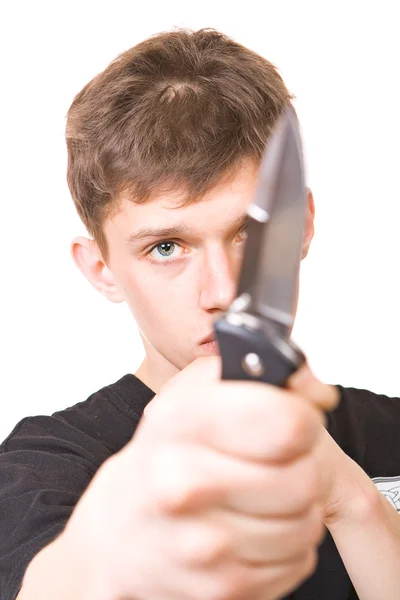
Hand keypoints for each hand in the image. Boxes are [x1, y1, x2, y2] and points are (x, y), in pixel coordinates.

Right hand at [63, 356, 337, 599]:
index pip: (287, 422)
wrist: (118, 532)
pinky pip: (299, 561)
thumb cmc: (164, 457)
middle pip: (306, 477)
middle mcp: (184, 484)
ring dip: (299, 510)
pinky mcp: (220, 587)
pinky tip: (254, 527)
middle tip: (278, 462)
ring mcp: (202, 544)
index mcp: (182, 425)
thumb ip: (260, 376)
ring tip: (263, 497)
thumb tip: (319, 391)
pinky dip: (288, 545)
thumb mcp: (196, 396)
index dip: (303, 418)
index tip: (295, 420)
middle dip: (303, 467)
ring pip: (308, 523)